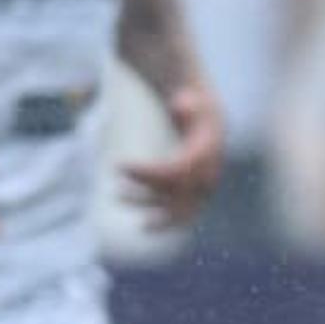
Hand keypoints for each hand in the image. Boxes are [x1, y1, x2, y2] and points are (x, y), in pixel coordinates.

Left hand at [120, 85, 225, 230]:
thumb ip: (186, 101)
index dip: (148, 173)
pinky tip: (147, 227)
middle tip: (114, 190)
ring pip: (183, 209)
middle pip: (178, 194)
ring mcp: (207, 186)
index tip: (118, 166)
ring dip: (152, 210)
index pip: (177, 171)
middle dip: (146, 195)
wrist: (208, 117)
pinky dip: (168, 222)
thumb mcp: (189, 97)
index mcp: (207, 152)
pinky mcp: (200, 193)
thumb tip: (180, 106)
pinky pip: (186, 213)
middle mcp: (210, 173)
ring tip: (120, 201)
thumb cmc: (192, 105)